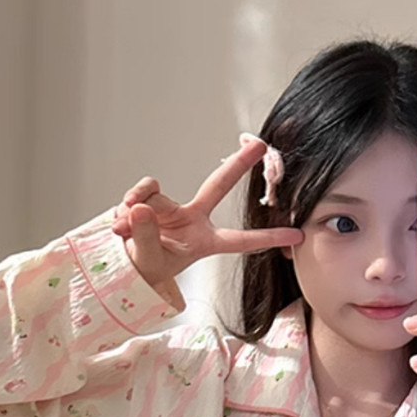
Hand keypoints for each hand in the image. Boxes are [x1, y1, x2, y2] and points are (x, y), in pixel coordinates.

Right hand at [112, 137, 303, 293]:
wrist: (124, 268)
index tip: (297, 234)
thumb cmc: (146, 270)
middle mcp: (192, 220)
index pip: (242, 240)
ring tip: (124, 229)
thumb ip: (147, 236)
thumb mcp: (150, 261)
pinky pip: (142, 192)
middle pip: (218, 185)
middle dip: (238, 165)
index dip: (269, 237)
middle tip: (261, 146)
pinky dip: (127, 205)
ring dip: (138, 211)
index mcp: (205, 242)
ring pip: (157, 196)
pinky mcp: (150, 199)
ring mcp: (171, 208)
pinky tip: (119, 222)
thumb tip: (141, 207)